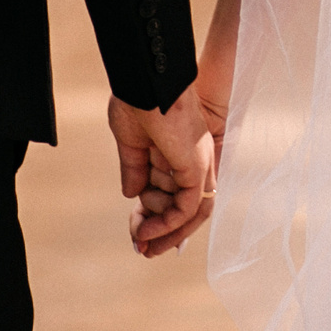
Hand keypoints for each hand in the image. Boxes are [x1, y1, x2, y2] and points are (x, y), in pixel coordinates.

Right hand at [135, 76, 226, 258]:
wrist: (144, 81)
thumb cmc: (137, 101)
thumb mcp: (132, 143)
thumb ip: (135, 169)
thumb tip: (132, 195)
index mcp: (180, 152)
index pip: (175, 194)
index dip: (156, 217)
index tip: (136, 233)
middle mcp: (195, 159)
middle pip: (188, 208)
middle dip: (163, 232)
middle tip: (141, 249)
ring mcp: (199, 162)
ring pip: (192, 212)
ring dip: (166, 233)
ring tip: (140, 243)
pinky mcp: (197, 165)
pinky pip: (190, 206)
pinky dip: (169, 224)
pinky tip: (146, 232)